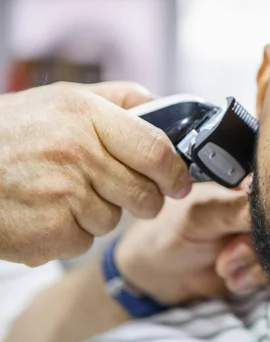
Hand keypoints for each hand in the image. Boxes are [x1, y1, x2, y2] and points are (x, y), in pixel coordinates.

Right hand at [0, 81, 192, 266]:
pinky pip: (84, 242)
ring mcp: (65, 197)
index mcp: (87, 116)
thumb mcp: (62, 99)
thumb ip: (117, 101)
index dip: (175, 172)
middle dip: (143, 199)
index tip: (179, 182)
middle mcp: (80, 155)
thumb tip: (162, 110)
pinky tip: (44, 212)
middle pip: (145, 195)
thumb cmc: (9, 133)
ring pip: (114, 221)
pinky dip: (70, 233)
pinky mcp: (51, 234)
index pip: (157, 150)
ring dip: (98, 214)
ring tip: (62, 193)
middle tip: (123, 192)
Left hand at [115, 181, 269, 304]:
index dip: (268, 213)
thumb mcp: (201, 215)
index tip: (244, 230)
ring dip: (253, 266)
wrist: (158, 276)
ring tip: (223, 267)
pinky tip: (233, 279)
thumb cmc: (170, 233)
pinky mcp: (265, 261)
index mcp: (245, 183)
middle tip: (226, 257)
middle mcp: (259, 207)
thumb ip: (238, 208)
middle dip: (254, 247)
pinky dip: (255, 278)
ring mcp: (263, 235)